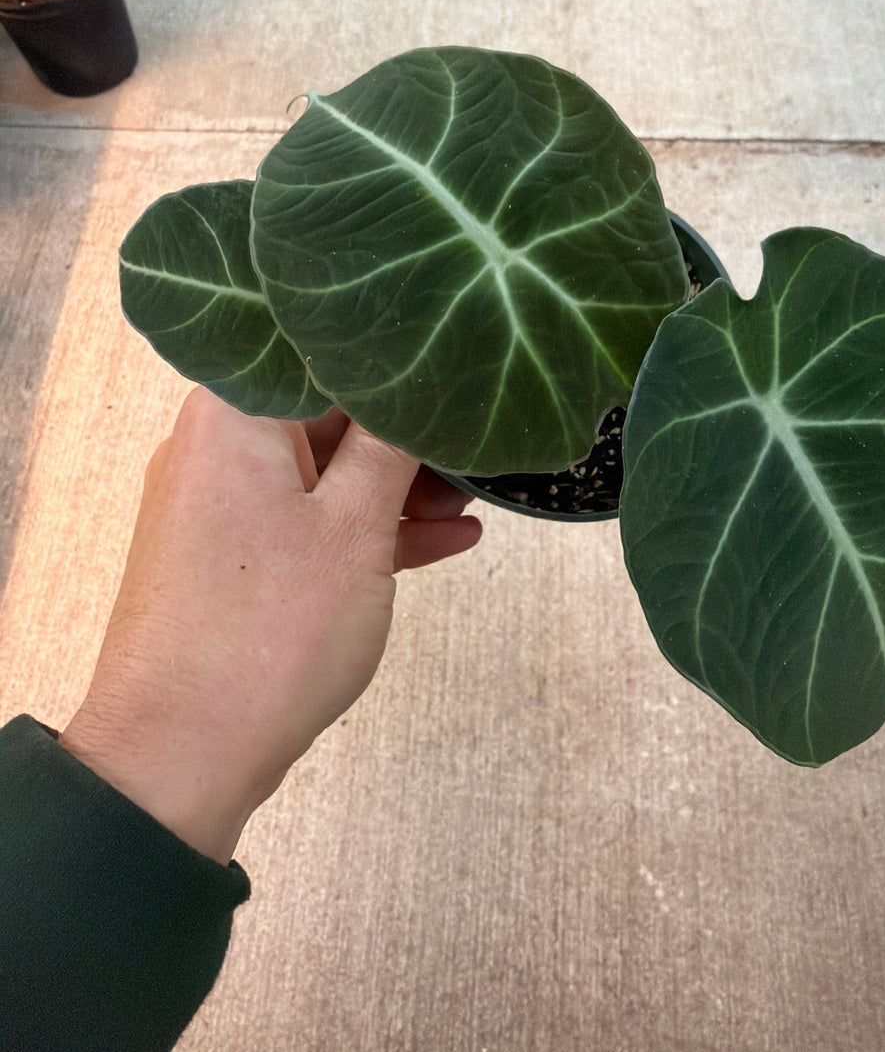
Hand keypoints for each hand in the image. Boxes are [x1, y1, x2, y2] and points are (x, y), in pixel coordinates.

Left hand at [59, 388, 481, 863]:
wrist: (180, 756)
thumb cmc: (271, 628)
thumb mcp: (355, 526)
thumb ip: (395, 441)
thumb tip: (423, 380)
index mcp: (236, 412)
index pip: (325, 352)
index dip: (394, 359)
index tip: (457, 366)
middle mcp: (218, 445)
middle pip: (327, 412)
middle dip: (406, 431)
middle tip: (480, 445)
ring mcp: (222, 505)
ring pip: (324, 472)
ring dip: (398, 486)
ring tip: (476, 498)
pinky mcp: (233, 558)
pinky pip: (309, 522)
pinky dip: (367, 529)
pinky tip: (447, 540)